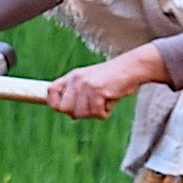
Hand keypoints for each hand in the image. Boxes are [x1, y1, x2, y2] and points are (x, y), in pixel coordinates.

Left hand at [43, 46, 166, 120]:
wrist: (132, 68)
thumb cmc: (113, 79)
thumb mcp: (90, 82)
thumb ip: (77, 94)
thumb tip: (67, 113)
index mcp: (72, 77)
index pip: (50, 92)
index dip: (56, 105)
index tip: (67, 110)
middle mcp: (76, 80)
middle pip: (64, 109)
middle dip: (79, 113)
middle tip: (93, 107)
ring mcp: (86, 85)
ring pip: (81, 114)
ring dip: (95, 113)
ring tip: (104, 101)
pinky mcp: (98, 91)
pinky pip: (96, 113)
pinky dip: (105, 112)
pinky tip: (111, 101)